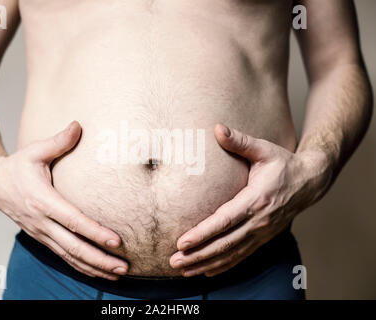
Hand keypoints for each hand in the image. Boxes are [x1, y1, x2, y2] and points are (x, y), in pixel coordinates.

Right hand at [0, 121, 128, 279]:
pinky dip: (80, 266)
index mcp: (43, 201)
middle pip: (74, 246)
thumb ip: (59, 141)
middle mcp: (42, 222)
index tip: (116, 241)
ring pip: (69, 257)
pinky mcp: (41, 238)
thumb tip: (78, 125)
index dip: (95, 232)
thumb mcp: (35, 150)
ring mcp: (40, 233)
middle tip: (123, 266)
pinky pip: (63, 256)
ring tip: (117, 274)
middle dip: (100, 259)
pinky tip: (97, 271)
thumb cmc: (17, 166)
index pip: (73, 221)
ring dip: (93, 267)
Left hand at [170, 123, 331, 276]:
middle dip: (198, 254)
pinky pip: (241, 256)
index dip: (203, 233)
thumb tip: (218, 127)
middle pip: (224, 243)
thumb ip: (240, 141)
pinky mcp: (263, 238)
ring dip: (206, 263)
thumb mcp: (264, 149)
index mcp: (256, 199)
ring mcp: (262, 233)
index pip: (224, 220)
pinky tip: (206, 271)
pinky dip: (223, 266)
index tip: (182, 242)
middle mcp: (259, 221)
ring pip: (231, 254)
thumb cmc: (283, 164)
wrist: (309, 182)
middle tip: (174, 262)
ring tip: (183, 271)